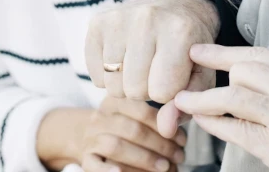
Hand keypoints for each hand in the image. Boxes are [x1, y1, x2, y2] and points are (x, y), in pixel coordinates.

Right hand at [56, 97, 185, 171]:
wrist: (91, 139)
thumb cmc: (126, 128)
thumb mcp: (140, 117)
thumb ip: (160, 119)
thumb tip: (180, 126)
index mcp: (115, 102)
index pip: (142, 110)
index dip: (165, 126)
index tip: (182, 140)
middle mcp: (100, 118)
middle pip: (132, 130)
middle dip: (160, 145)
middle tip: (179, 156)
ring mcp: (90, 138)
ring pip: (115, 146)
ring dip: (144, 158)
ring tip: (165, 166)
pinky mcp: (86, 158)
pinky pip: (94, 165)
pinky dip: (107, 170)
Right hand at [85, 0, 220, 103]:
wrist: (179, 9)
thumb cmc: (191, 48)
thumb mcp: (202, 74)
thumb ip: (188, 103)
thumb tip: (166, 129)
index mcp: (180, 31)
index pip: (163, 91)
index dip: (170, 93)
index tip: (175, 77)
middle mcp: (147, 20)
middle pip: (135, 90)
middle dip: (147, 90)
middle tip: (156, 72)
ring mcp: (118, 19)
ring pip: (113, 85)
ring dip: (127, 86)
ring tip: (141, 68)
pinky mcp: (97, 22)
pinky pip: (95, 74)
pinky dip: (108, 77)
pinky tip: (125, 61)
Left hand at [161, 32, 268, 170]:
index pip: (260, 54)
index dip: (226, 52)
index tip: (203, 50)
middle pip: (241, 71)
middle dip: (214, 73)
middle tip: (190, 74)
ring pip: (231, 97)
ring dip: (201, 98)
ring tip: (183, 99)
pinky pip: (234, 130)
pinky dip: (212, 124)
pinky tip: (201, 121)